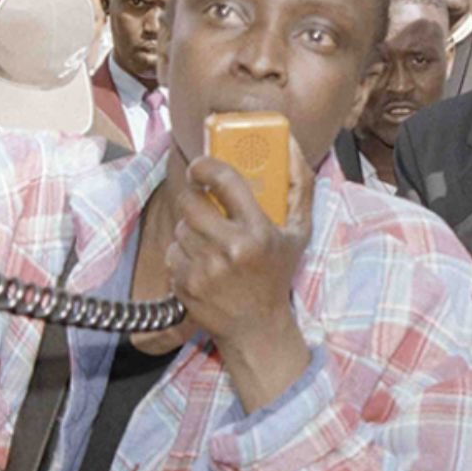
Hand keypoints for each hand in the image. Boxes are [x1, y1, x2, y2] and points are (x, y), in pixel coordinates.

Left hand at [165, 136, 316, 411]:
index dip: (206, 166)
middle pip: (190, 202)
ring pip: (180, 226)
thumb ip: (299, 185)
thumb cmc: (276, 275)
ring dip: (189, 226)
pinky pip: (173, 250)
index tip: (201, 166)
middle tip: (200, 199)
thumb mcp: (298, 232)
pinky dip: (182, 251)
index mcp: (258, 232)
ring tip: (207, 237)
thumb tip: (291, 142)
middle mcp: (230, 249)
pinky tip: (200, 261)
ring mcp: (205, 268)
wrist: (256, 328)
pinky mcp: (185, 284)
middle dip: (192, 196)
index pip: (225, 181)